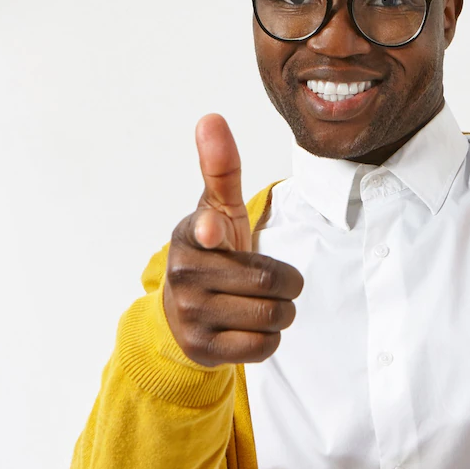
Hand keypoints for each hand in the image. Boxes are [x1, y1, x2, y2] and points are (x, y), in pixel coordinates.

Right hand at [163, 114, 303, 365]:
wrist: (182, 317)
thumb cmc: (213, 254)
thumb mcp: (216, 211)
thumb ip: (220, 169)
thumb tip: (210, 117)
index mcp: (191, 236)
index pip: (206, 229)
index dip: (212, 230)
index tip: (212, 229)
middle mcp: (185, 276)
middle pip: (272, 284)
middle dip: (287, 285)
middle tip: (272, 281)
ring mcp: (191, 316)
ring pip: (273, 317)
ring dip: (281, 312)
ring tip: (260, 304)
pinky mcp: (203, 350)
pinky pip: (264, 347)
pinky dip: (268, 338)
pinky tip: (249, 327)